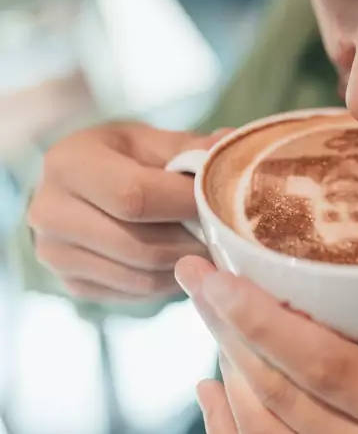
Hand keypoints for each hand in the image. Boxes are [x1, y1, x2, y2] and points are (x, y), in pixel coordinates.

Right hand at [28, 122, 227, 301]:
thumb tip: (230, 148)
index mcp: (68, 163)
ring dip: (185, 266)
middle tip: (225, 235)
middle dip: (191, 242)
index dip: (186, 204)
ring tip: (212, 248)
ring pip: (141, 276)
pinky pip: (134, 294)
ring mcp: (54, 254)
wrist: (88, 185)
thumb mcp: (156, 142)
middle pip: (139, 245)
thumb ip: (194, 150)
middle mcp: (48, 211)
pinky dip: (169, 282)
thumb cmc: (130, 156)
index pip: (134, 196)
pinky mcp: (72, 284)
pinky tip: (185, 261)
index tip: (220, 204)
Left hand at [176, 232, 357, 433]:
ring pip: (263, 431)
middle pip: (278, 395)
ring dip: (229, 371)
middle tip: (195, 277)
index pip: (326, 366)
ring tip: (212, 317)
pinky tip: (211, 388)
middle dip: (229, 333)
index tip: (219, 277)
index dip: (265, 322)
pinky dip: (229, 426)